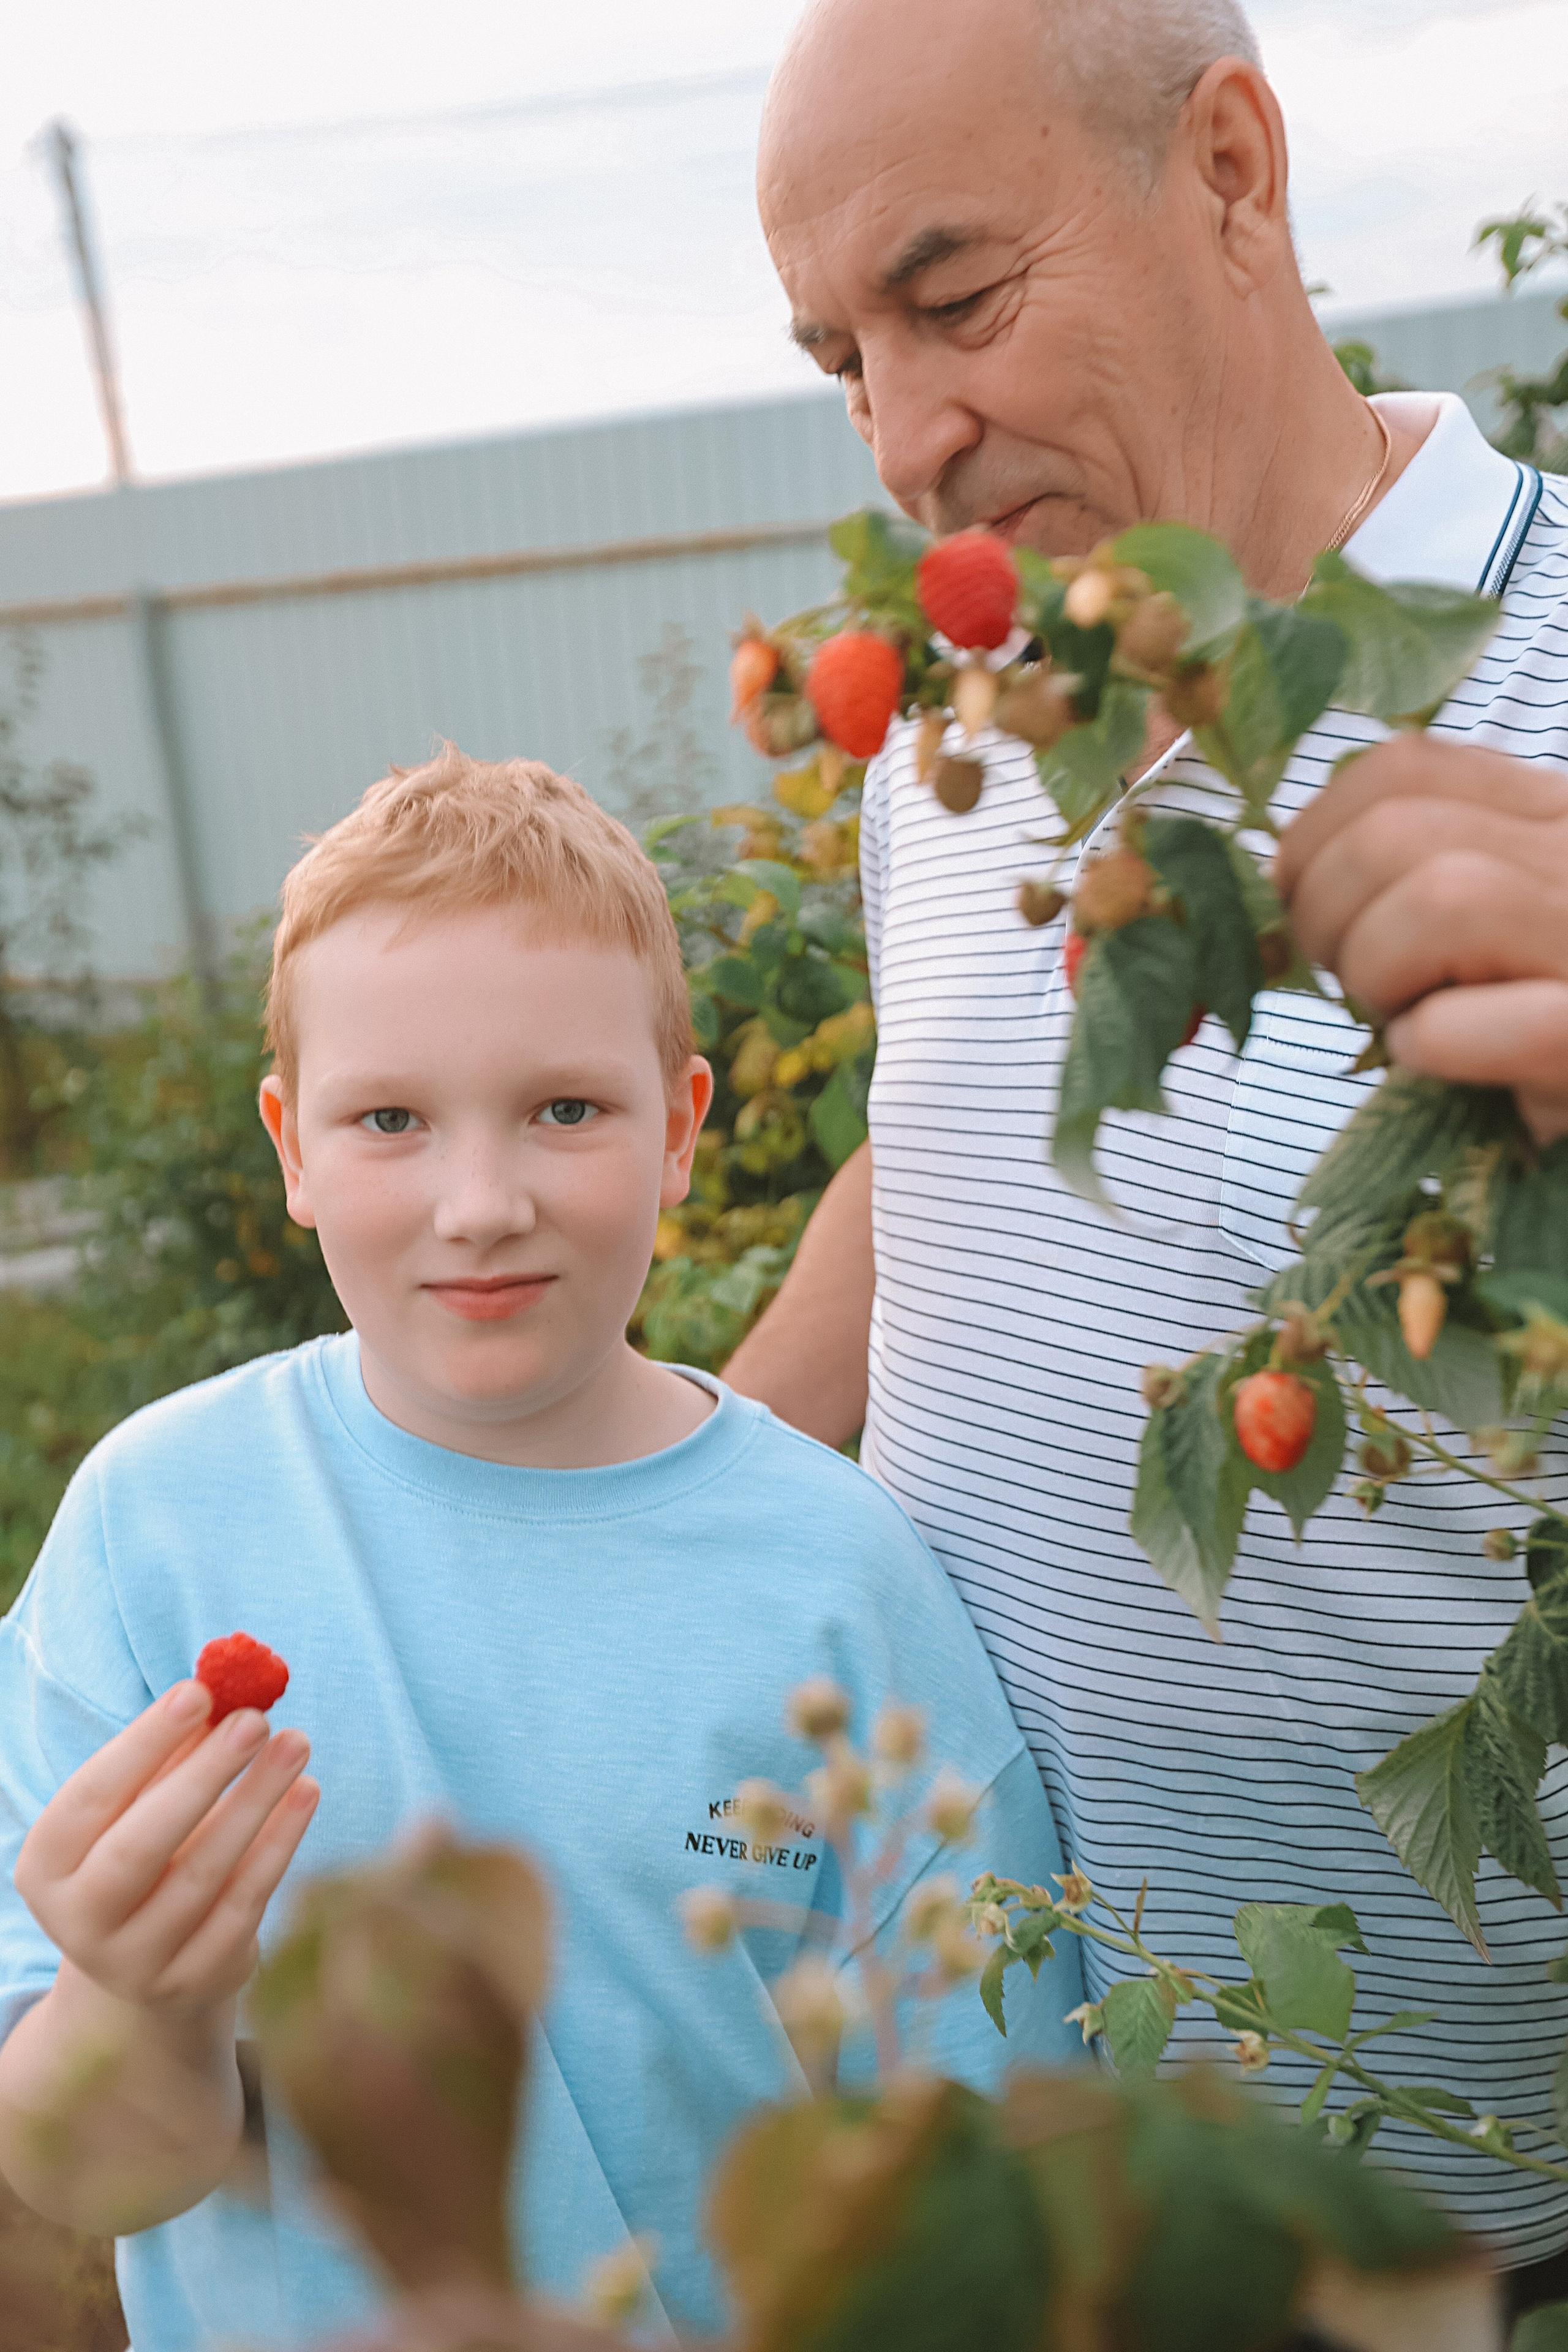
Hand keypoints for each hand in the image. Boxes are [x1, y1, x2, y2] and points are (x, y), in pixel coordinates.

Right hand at [14, 1678, 317, 2031]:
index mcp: (46, 1867)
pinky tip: (306, 1794)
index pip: (92, 1797)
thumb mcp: (137, 1806)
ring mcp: (136, 1962)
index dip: (144, 1743)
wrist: (147, 1961)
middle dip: (202, 1776)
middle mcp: (79, 1922)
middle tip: (255, 1720)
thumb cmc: (143, 1853)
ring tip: (295, 1744)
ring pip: (202, 1875)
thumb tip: (225, 1685)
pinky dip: (279, 1845)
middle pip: (140, 1845)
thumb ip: (170, 1752)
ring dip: (255, 1802)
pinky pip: (244, 1906)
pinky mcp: (195, 1980)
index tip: (199, 1691)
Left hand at [1275, 735, 1567, 1142]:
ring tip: (1402, 1017)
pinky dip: (1427, 1044)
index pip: (1406, 767)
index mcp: (1555, 816)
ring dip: (1376, 971)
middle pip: (1395, 831)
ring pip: (1438, 898)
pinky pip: (1465, 1019)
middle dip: (1327, 912)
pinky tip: (1439, 1060)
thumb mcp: (1497, 916)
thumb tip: (1282, 871)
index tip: (1302, 899)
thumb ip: (1417, 867)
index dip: (1318, 834)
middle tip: (1350, 978)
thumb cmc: (1540, 1014)